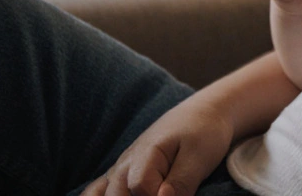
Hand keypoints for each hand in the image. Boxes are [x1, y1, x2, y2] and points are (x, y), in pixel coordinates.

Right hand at [83, 99, 232, 195]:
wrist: (204, 113)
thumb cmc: (204, 132)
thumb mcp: (199, 157)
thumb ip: (181, 182)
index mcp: (146, 154)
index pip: (140, 189)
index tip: (175, 194)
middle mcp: (126, 162)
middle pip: (117, 195)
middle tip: (161, 191)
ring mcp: (121, 168)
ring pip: (104, 194)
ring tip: (139, 193)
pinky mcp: (122, 173)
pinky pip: (97, 189)